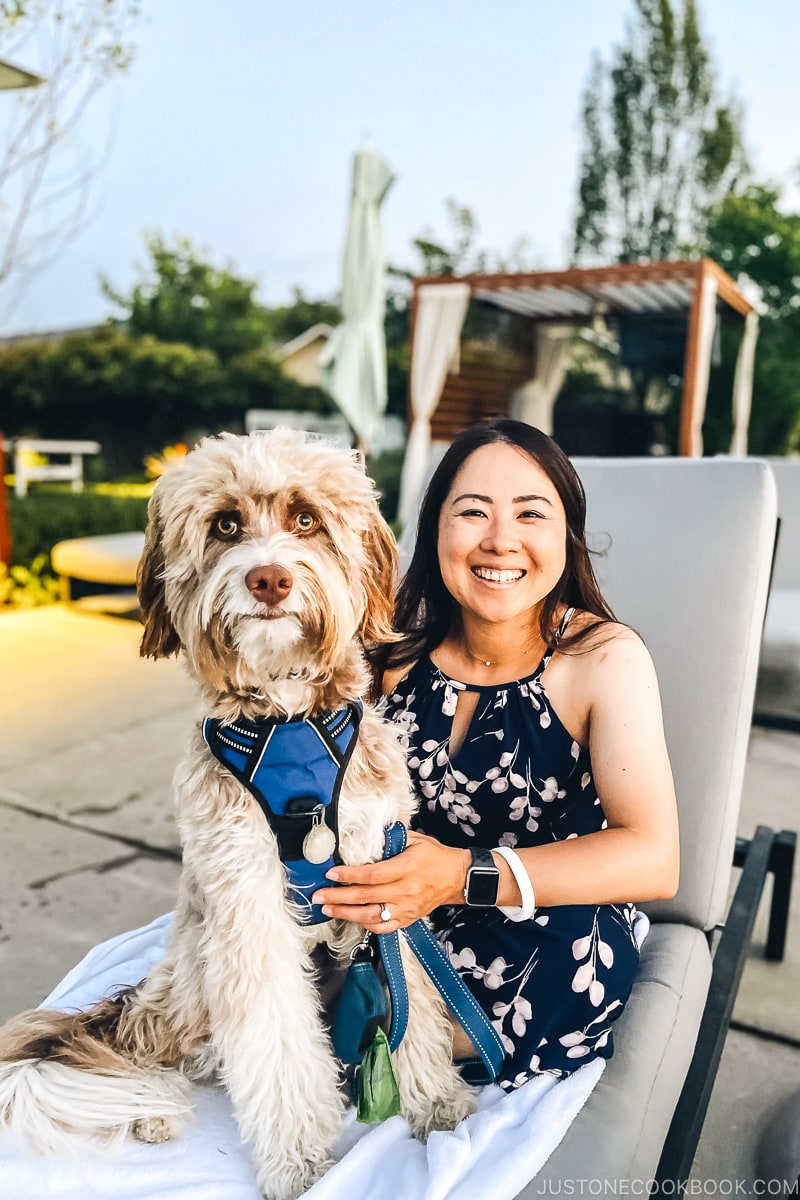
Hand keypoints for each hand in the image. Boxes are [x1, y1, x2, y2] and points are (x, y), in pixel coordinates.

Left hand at [311, 831, 469, 932]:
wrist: (457, 877)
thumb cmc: (435, 856)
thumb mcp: (416, 839)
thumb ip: (392, 838)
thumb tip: (370, 838)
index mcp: (406, 868)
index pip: (372, 874)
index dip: (350, 875)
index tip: (331, 873)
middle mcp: (405, 891)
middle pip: (366, 897)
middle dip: (339, 897)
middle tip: (319, 896)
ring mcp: (406, 908)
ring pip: (371, 915)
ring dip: (346, 913)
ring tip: (327, 909)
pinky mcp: (407, 919)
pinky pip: (383, 927)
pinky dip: (366, 924)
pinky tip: (352, 918)